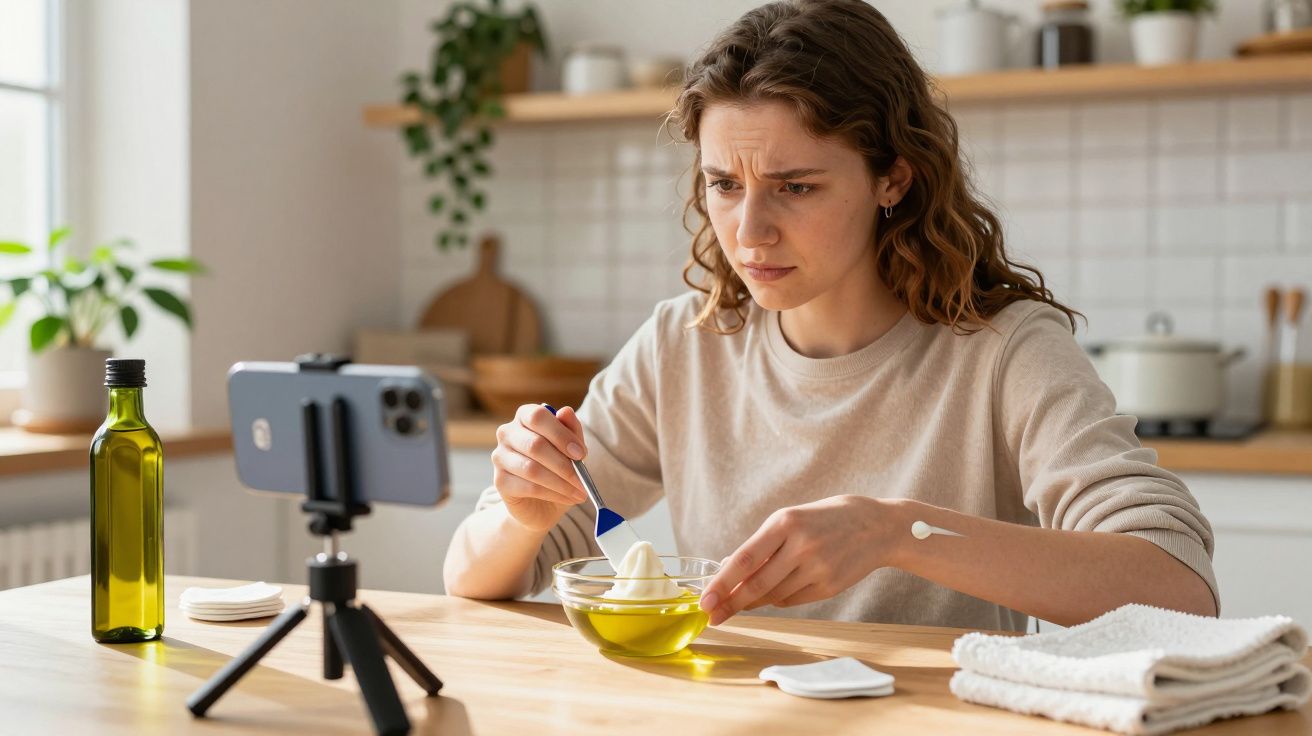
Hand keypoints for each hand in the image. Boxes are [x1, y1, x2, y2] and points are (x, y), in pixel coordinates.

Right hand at [491, 403, 588, 530]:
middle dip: (564, 465)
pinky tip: (567, 498)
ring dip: (561, 483)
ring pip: (532, 469)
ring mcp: (500, 457)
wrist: (542, 501)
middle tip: (583, 479)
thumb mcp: (571, 447)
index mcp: (525, 416)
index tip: (581, 454)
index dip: (561, 435)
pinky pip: (528, 487)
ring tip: (580, 492)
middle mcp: (507, 433)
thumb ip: (571, 430)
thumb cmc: (557, 465)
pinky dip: (553, 494)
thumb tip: (566, 412)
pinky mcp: (499, 481)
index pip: (538, 416)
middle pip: (535, 444)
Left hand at [699, 496, 905, 625]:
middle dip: (730, 603)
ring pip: (773, 596)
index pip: (744, 559)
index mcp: (785, 522)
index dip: (722, 583)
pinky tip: (779, 589)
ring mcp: (817, 568)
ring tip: (745, 598)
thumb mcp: (791, 520)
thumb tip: (726, 569)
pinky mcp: (829, 587)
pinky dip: (778, 599)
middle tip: (712, 616)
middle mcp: (801, 545)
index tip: (704, 600)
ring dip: (754, 600)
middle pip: (757, 584)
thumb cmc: (824, 520)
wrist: (876, 526)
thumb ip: (761, 545)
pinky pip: (792, 600)